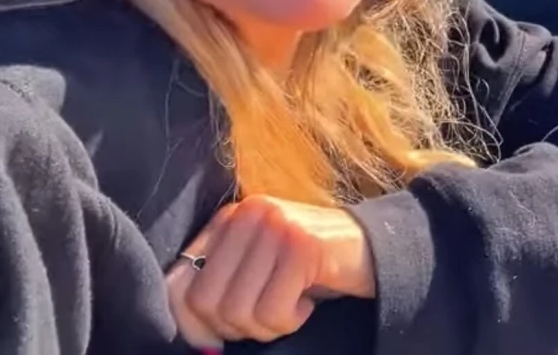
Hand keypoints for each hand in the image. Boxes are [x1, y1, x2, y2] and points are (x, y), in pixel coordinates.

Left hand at [166, 194, 375, 346]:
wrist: (379, 247)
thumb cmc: (312, 267)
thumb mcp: (259, 266)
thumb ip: (221, 284)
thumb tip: (193, 333)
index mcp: (229, 219)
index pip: (178, 282)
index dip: (191, 323)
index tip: (215, 342)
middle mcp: (247, 214)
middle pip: (207, 303)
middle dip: (235, 328)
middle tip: (266, 320)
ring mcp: (276, 226)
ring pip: (238, 311)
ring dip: (267, 327)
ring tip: (290, 309)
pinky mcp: (303, 246)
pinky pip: (274, 311)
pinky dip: (290, 321)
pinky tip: (306, 304)